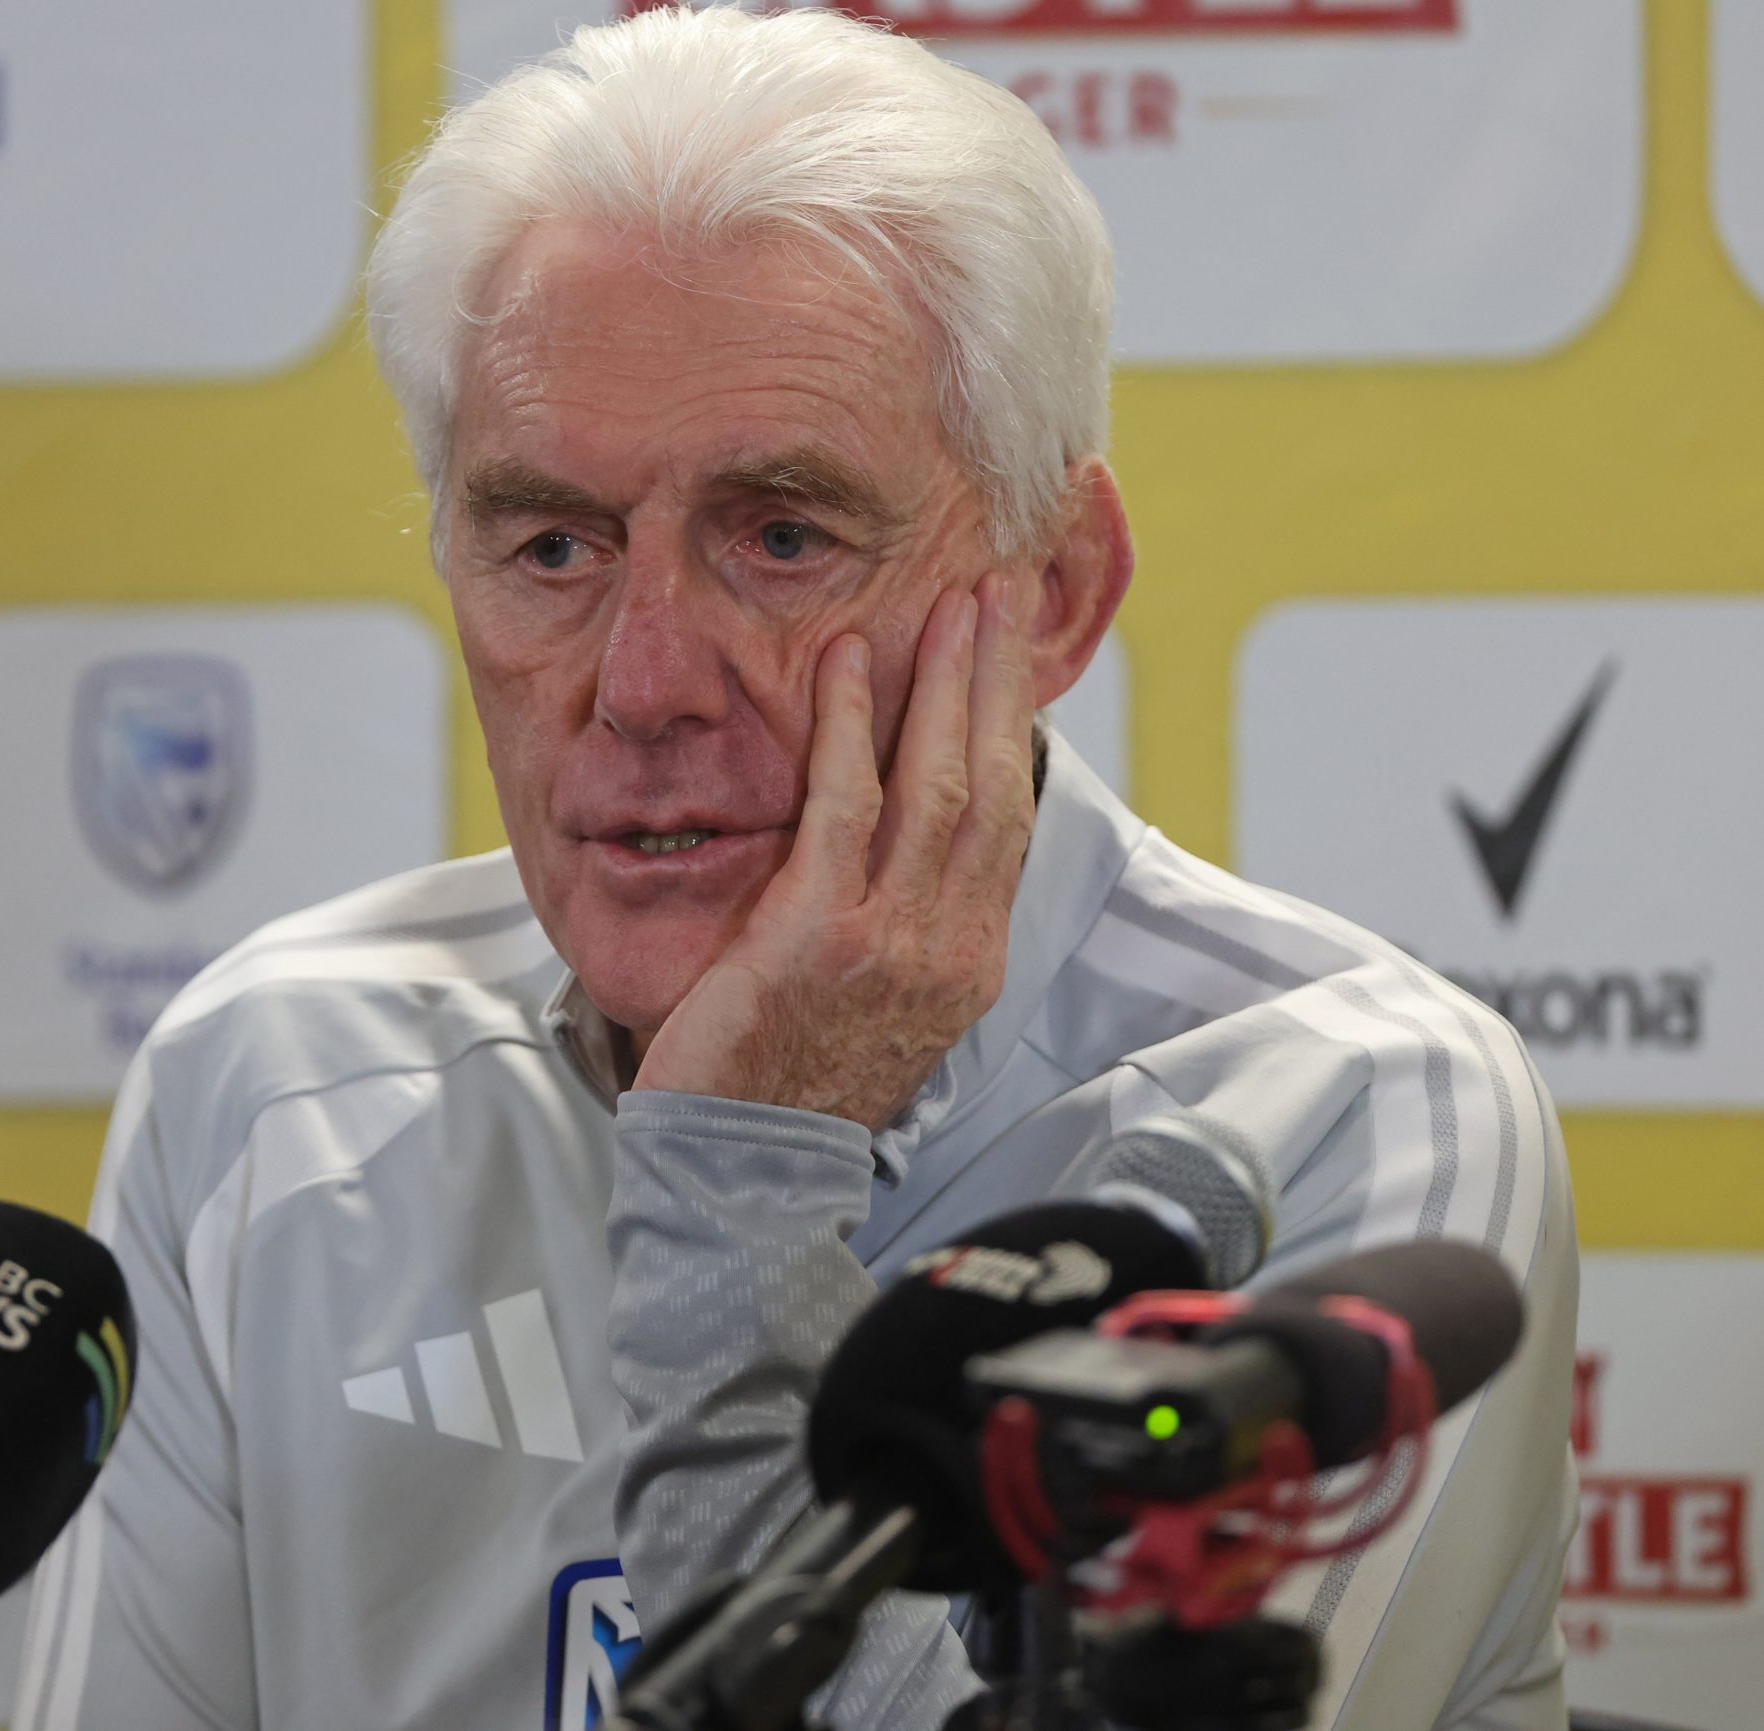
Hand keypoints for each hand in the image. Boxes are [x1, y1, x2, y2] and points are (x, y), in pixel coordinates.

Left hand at [634, 572, 1037, 1128]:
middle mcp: (949, 945)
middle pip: (993, 783)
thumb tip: (910, 846)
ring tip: (951, 603)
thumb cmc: (798, 1082)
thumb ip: (908, 923)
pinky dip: (853, 727)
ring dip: (947, 682)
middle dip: (1000, 678)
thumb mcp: (884, 1006)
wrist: (748, 1172)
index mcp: (969, 960)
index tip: (1011, 652)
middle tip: (1001, 591)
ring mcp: (890, 940)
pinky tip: (850, 663)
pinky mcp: (818, 935)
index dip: (1015, 726)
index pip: (1011, 820)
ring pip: (940, 785)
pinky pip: (845, 808)